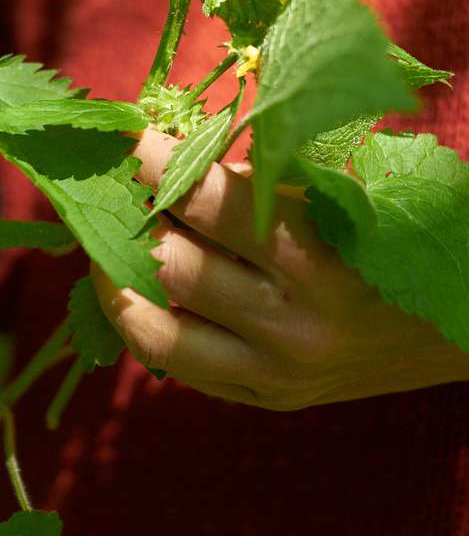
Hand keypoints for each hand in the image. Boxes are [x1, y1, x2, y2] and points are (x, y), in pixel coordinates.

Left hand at [91, 128, 468, 409]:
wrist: (458, 326)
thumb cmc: (387, 237)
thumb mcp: (332, 195)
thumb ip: (251, 180)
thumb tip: (163, 154)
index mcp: (315, 255)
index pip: (204, 199)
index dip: (150, 161)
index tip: (121, 135)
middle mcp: (291, 323)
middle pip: (168, 266)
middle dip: (123, 219)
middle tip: (103, 188)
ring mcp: (275, 373)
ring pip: (154, 331)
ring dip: (112, 281)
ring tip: (102, 246)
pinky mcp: (266, 400)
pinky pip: (177, 367)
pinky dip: (145, 324)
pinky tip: (137, 291)